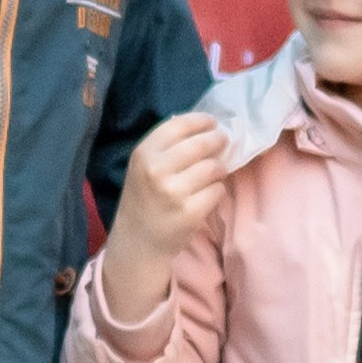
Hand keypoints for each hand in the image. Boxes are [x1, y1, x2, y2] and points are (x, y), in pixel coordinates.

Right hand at [100, 112, 229, 323]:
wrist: (138, 241)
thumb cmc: (144, 198)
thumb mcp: (143, 166)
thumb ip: (166, 146)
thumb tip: (204, 127)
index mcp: (144, 154)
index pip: (179, 125)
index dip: (201, 121)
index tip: (212, 123)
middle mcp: (157, 170)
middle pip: (202, 144)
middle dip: (218, 141)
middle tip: (223, 143)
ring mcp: (174, 192)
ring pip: (214, 167)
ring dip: (219, 168)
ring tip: (213, 173)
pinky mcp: (190, 212)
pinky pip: (218, 190)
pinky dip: (217, 190)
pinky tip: (207, 194)